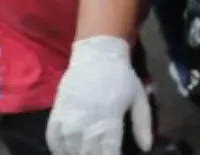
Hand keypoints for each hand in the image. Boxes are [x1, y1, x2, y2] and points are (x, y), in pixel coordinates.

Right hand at [46, 37, 152, 154]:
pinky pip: (52, 137)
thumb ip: (143, 124)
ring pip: (69, 149)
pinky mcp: (57, 112)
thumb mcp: (138, 98)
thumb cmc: (120, 76)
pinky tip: (64, 151)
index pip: (108, 152)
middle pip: (87, 154)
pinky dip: (57, 148)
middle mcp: (87, 122)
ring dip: (76, 154)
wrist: (97, 54)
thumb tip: (147, 147)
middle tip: (99, 154)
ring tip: (84, 153)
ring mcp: (69, 118)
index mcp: (110, 119)